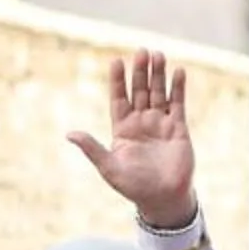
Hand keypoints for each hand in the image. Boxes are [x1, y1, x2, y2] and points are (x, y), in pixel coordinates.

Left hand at [67, 48, 196, 228]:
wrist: (162, 198)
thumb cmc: (133, 186)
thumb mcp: (108, 167)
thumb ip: (92, 148)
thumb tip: (69, 134)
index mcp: (122, 129)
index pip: (118, 98)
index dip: (118, 80)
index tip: (116, 61)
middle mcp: (140, 122)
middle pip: (140, 90)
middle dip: (140, 72)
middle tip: (142, 51)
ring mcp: (159, 123)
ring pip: (158, 93)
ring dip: (158, 74)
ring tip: (158, 54)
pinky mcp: (178, 128)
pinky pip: (177, 103)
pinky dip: (178, 88)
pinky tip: (178, 71)